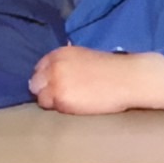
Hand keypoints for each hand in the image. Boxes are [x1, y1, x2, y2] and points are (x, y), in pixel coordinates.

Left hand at [30, 47, 163, 113]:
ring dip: (51, 100)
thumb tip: (54, 73)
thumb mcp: (85, 57)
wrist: (128, 78)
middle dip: (45, 89)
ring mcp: (55, 82)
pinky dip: (58, 109)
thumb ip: (68, 63)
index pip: (39, 68)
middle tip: (62, 96)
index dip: (47, 78)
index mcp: (60, 53)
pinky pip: (49, 108)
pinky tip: (74, 106)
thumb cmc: (112, 69)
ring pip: (40, 97)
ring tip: (70, 102)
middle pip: (35, 83)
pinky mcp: (60, 98)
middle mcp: (54, 65)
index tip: (57, 85)